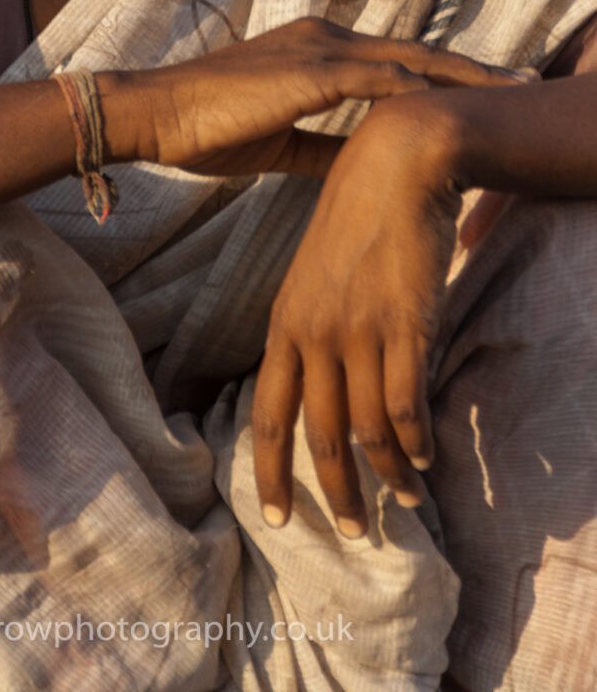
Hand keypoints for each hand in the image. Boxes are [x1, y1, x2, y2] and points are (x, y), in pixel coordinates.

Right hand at [128, 16, 530, 180]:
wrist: (156, 112)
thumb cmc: (204, 128)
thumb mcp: (278, 141)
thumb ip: (324, 146)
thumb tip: (362, 164)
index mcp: (315, 50)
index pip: (394, 61)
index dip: (443, 76)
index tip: (485, 91)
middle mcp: (324, 38)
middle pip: (417, 52)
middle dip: (472, 70)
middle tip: (524, 81)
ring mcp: (319, 49)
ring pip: (410, 59)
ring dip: (464, 76)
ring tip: (510, 90)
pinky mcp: (311, 71)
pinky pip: (380, 78)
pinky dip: (420, 90)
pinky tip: (452, 107)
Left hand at [250, 92, 462, 535]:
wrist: (393, 163)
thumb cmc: (356, 214)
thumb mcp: (315, 272)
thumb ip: (313, 324)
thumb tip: (321, 377)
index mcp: (284, 321)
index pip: (267, 412)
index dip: (270, 471)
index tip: (279, 518)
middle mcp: (314, 332)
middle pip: (319, 435)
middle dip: (337, 492)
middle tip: (356, 532)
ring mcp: (358, 328)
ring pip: (368, 429)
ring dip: (389, 474)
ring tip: (406, 499)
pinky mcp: (404, 322)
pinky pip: (406, 402)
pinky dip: (417, 439)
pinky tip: (427, 455)